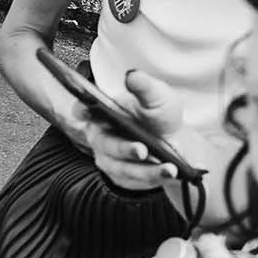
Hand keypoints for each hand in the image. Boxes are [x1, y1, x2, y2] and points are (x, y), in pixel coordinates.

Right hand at [73, 70, 199, 194]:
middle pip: (106, 145)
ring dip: (146, 170)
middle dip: (125, 149)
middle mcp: (101, 137)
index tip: (84, 110)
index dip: (81, 110)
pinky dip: (154, 177)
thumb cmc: (160, 116)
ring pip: (122, 168)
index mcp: (103, 112)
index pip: (83, 110)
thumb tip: (132, 76)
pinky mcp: (123, 178)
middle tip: (143, 150)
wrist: (177, 142)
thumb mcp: (157, 96)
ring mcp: (110, 160)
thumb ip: (144, 86)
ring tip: (169, 168)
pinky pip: (135, 181)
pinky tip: (169, 173)